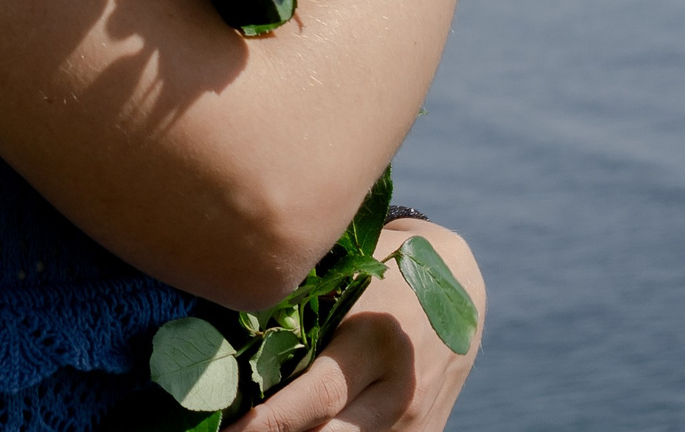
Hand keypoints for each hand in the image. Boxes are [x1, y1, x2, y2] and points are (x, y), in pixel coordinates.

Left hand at [225, 221, 486, 431]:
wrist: (456, 280)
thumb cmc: (379, 268)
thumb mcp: (343, 277)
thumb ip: (299, 311)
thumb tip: (229, 337)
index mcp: (376, 341)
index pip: (316, 395)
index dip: (269, 420)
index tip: (230, 429)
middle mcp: (401, 389)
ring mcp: (418, 419)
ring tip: (258, 429)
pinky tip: (302, 428)